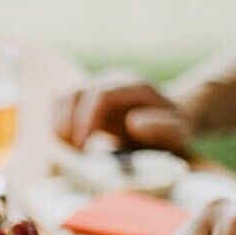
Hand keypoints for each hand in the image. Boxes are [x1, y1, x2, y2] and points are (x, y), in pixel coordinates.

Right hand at [53, 72, 193, 153]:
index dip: (86, 119)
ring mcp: (95, 87)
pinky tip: (68, 145)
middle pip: (76, 93)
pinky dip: (57, 125)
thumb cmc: (173, 130)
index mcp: (133, 86)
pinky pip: (59, 105)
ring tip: (71, 150)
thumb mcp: (178, 132)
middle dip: (70, 125)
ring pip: (63, 97)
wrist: (168, 120)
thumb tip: (132, 123)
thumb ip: (162, 128)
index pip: (100, 95)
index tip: (83, 146)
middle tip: (76, 153)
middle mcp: (110, 81)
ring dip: (60, 125)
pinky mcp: (84, 99)